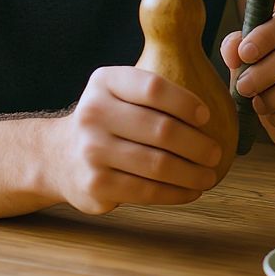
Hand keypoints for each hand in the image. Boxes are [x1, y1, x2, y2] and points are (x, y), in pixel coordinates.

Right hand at [44, 66, 223, 214]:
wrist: (58, 156)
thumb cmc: (108, 120)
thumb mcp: (119, 91)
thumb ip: (154, 92)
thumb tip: (214, 112)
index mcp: (105, 82)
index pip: (153, 88)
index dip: (185, 102)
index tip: (207, 116)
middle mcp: (94, 113)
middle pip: (161, 130)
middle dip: (197, 144)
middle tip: (216, 152)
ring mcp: (92, 151)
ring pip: (157, 165)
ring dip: (191, 173)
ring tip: (209, 175)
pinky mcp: (95, 184)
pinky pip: (146, 191)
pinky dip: (175, 193)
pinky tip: (191, 191)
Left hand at [220, 6, 274, 139]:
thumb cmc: (266, 64)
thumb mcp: (248, 50)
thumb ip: (236, 45)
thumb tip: (234, 53)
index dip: (266, 36)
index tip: (244, 54)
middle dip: (265, 72)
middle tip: (243, 87)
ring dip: (274, 96)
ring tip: (256, 104)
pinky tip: (273, 116)